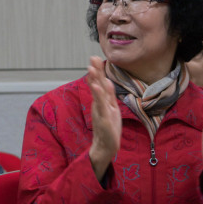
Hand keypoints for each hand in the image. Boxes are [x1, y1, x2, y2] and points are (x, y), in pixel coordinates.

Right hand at [87, 56, 120, 180]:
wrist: (106, 146)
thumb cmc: (109, 128)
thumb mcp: (111, 108)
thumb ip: (108, 95)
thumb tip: (107, 81)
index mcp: (102, 101)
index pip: (100, 83)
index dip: (98, 71)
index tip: (95, 58)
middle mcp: (99, 103)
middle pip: (96, 84)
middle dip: (95, 71)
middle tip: (92, 57)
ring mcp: (100, 110)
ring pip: (97, 92)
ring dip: (94, 80)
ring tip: (91, 68)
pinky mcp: (103, 117)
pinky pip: (100, 104)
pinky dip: (98, 94)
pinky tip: (96, 86)